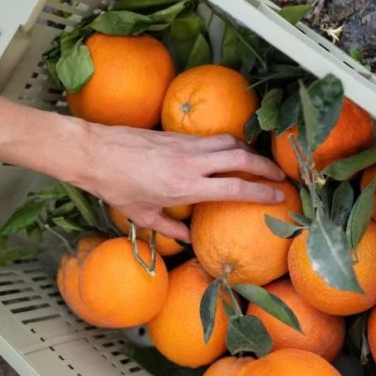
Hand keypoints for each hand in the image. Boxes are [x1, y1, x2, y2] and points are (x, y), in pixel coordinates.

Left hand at [79, 124, 285, 241]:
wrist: (95, 153)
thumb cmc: (116, 187)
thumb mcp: (142, 215)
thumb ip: (170, 228)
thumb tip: (188, 240)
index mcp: (185, 187)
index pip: (235, 187)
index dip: (261, 191)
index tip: (278, 194)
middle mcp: (191, 163)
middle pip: (241, 158)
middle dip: (266, 166)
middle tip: (280, 176)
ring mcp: (185, 145)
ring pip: (230, 142)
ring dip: (250, 151)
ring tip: (261, 162)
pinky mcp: (178, 135)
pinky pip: (213, 137)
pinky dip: (230, 143)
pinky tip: (232, 151)